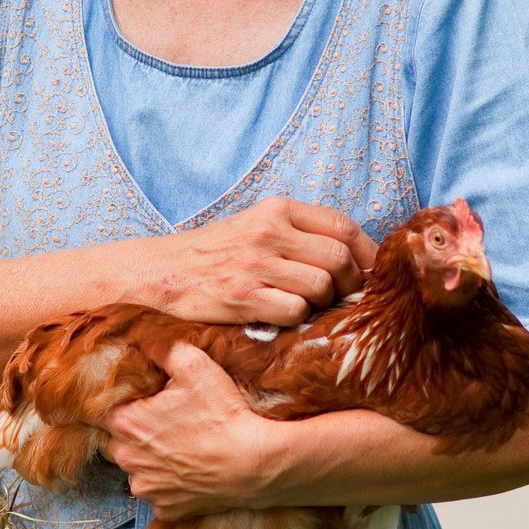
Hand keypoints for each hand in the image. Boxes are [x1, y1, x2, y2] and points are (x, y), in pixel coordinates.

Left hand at [103, 342, 283, 517]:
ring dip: (149, 458)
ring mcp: (146, 488)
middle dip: (135, 430)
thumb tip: (146, 341)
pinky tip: (189, 467)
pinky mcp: (164, 508)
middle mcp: (127, 459)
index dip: (126, 401)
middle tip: (164, 420)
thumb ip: (163, 349)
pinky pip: (158, 491)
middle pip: (117, 440)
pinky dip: (168, 482)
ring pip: (136, 468)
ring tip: (179, 444)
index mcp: (125, 424)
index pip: (106, 409)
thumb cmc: (221, 415)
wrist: (252, 463)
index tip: (146, 398)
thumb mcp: (195, 366)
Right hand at [133, 196, 377, 325]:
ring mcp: (254, 264)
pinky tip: (279, 317)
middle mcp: (268, 231)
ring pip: (321, 287)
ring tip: (305, 307)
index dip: (367, 254)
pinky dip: (296, 319)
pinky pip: (294, 311)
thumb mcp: (255, 227)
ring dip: (321, 304)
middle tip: (342, 300)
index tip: (372, 273)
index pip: (342, 226)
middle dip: (351, 285)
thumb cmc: (214, 255)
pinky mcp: (241, 297)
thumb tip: (356, 259)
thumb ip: (300, 235)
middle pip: (339, 259)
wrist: (157, 273)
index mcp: (276, 209)